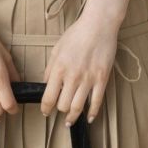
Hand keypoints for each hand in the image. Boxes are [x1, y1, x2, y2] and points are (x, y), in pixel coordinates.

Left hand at [40, 10, 120, 125]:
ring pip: (78, 107)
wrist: (98, 25)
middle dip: (60, 110)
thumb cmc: (76, 35)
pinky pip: (97, 102)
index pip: (48, 97)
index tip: (45, 112)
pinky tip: (90, 118)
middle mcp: (72, 77)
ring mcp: (88, 79)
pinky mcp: (102, 79)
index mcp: (59, 69)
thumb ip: (50, 69)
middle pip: (63, 105)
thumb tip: (45, 85)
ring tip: (70, 121)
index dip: (45, 108)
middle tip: (60, 111)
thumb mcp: (57, 50)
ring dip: (73, 117)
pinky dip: (93, 113)